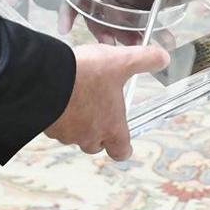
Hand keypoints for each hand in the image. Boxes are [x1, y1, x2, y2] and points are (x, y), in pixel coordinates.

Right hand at [45, 42, 170, 159]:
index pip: (121, 152)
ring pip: (74, 136)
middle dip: (98, 132)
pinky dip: (59, 116)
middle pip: (96, 145)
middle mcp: (89, 136)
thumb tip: (164, 57)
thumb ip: (145, 60)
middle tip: (99, 111)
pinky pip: (55, 126)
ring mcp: (66, 134)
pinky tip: (59, 96)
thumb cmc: (87, 74)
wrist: (45, 77)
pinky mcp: (47, 127)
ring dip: (77, 122)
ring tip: (77, 98)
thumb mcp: (121, 61)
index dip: (123, 148)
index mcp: (111, 127)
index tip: (123, 144)